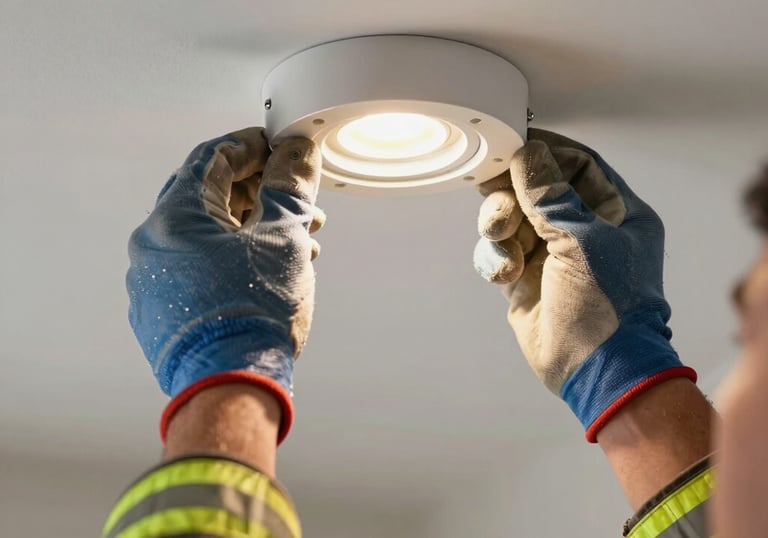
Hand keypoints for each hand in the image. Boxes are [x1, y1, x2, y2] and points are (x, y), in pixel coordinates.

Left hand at [127, 127, 323, 443]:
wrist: (231, 386)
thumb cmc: (253, 313)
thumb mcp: (282, 238)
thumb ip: (289, 186)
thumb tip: (296, 152)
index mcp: (173, 218)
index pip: (212, 158)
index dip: (251, 146)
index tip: (279, 148)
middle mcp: (153, 246)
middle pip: (209, 198)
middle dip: (259, 193)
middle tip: (294, 196)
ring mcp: (153, 283)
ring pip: (208, 236)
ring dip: (253, 228)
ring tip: (298, 239)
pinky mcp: (163, 312)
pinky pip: (199, 268)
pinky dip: (234, 258)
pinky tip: (270, 270)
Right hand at [474, 129, 695, 441]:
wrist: (597, 371)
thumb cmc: (609, 306)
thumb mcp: (582, 241)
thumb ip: (550, 195)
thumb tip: (528, 153)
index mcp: (616, 213)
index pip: (578, 164)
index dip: (545, 151)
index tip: (513, 143)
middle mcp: (584, 229)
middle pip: (536, 189)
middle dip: (512, 190)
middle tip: (491, 188)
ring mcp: (552, 255)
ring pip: (512, 219)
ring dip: (500, 225)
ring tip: (504, 240)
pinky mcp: (525, 279)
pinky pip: (498, 252)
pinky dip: (495, 259)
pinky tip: (507, 273)